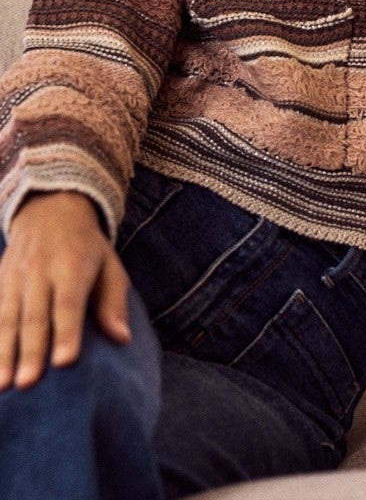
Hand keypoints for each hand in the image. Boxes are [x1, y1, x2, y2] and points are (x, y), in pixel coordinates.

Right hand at [0, 191, 130, 389]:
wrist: (50, 209)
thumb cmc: (87, 248)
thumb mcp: (109, 265)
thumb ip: (114, 302)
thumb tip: (123, 339)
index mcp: (72, 265)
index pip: (69, 303)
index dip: (67, 332)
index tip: (65, 362)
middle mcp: (40, 271)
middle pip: (35, 316)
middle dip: (30, 351)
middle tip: (29, 384)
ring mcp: (15, 277)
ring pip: (7, 318)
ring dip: (4, 353)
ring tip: (3, 386)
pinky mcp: (0, 282)